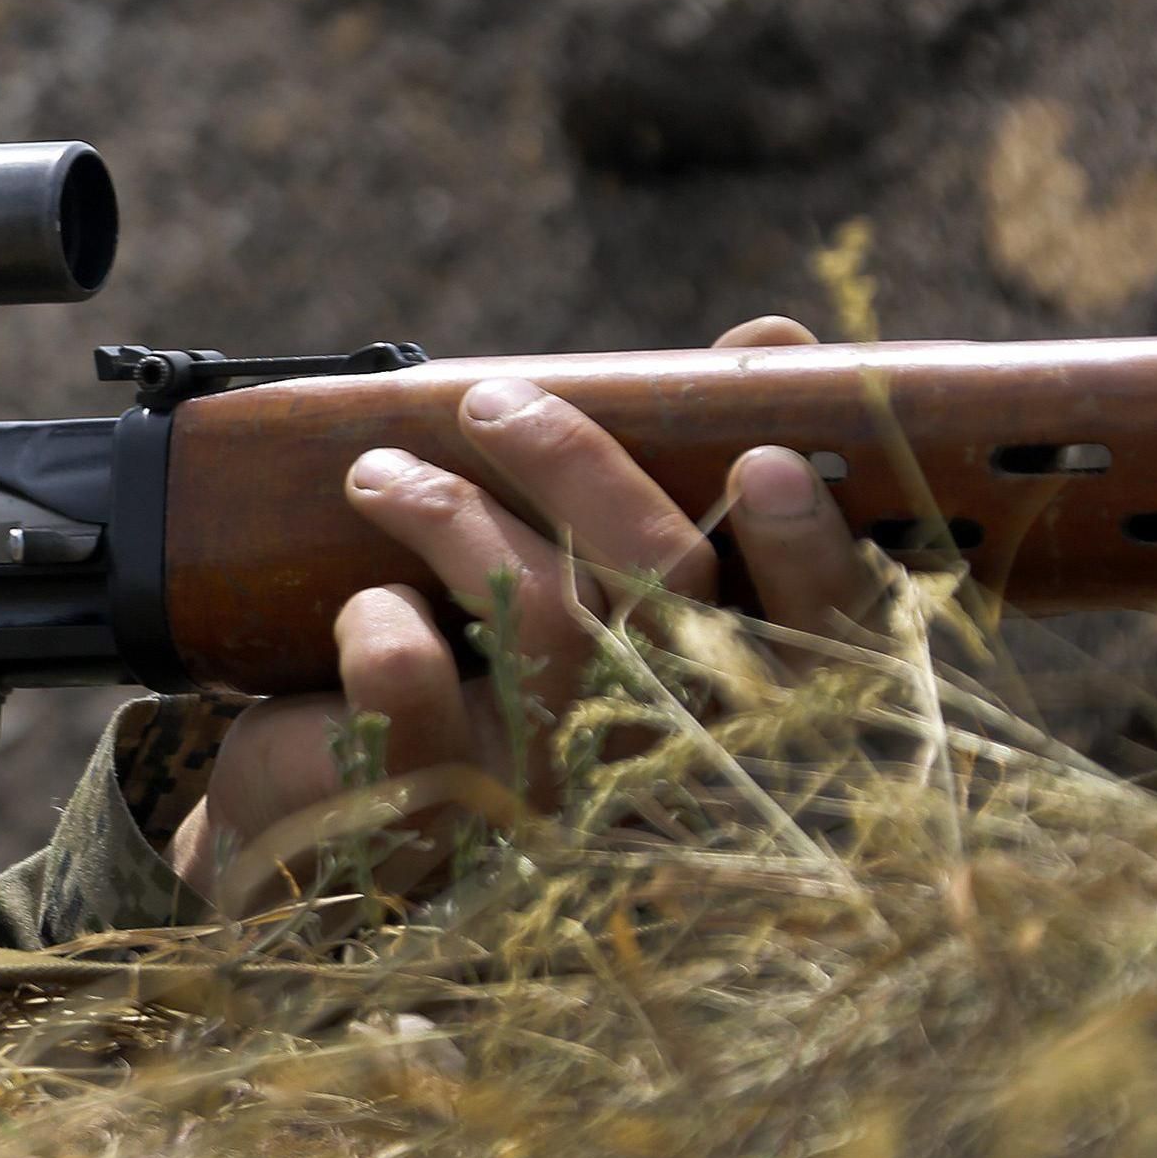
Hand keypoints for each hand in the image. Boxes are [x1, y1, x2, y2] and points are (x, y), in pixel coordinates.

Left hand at [167, 316, 873, 913]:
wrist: (333, 808)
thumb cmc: (478, 671)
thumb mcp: (575, 574)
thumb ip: (674, 467)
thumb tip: (774, 335)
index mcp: (723, 703)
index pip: (823, 641)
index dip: (814, 555)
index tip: (766, 460)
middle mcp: (659, 760)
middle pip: (672, 595)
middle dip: (582, 467)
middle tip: (491, 401)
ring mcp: (550, 801)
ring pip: (549, 621)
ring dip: (451, 513)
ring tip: (378, 472)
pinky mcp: (432, 823)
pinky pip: (421, 695)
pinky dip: (385, 627)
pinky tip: (366, 608)